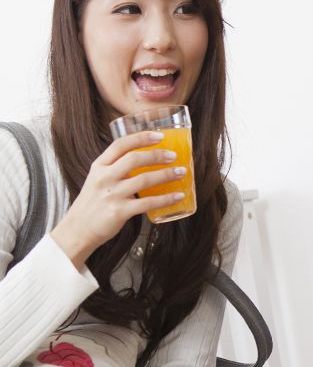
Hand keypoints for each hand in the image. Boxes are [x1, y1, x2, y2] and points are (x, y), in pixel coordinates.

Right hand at [51, 131, 186, 267]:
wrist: (78, 230)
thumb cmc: (93, 203)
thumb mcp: (98, 179)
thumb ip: (117, 168)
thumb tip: (147, 158)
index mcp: (99, 166)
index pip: (120, 144)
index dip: (141, 137)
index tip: (159, 135)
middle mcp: (104, 178)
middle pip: (134, 159)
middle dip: (157, 155)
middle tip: (173, 156)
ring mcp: (111, 195)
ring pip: (144, 180)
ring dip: (167, 175)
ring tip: (181, 172)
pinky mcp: (119, 212)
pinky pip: (148, 203)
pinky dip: (166, 199)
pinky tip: (178, 196)